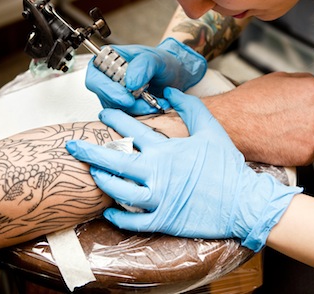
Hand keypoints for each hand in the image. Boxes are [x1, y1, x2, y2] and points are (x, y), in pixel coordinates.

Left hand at [66, 88, 301, 251]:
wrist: (242, 201)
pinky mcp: (162, 220)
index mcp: (166, 151)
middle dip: (89, 151)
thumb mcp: (211, 130)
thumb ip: (190, 107)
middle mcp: (157, 174)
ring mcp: (158, 199)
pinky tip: (107, 211)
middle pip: (115, 162)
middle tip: (72, 145)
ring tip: (92, 173)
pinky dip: (117, 217)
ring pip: (119, 191)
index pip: (133, 131)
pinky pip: (132, 221)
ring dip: (102, 181)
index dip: (115, 119)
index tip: (102, 113)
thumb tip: (171, 92)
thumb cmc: (226, 166)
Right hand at [85, 38, 206, 114]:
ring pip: (116, 110)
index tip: (127, 98)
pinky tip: (153, 106)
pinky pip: (126, 117)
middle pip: (104, 98)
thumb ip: (143, 66)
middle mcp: (106, 79)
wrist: (173, 76)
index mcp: (106, 60)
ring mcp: (113, 95)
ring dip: (138, 110)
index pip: (95, 78)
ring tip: (155, 102)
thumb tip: (130, 83)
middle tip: (147, 103)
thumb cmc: (162, 62)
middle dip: (127, 104)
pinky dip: (141, 114)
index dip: (107, 90)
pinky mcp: (121, 108)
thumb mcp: (156, 58)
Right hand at [204, 72, 313, 165]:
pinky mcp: (307, 156)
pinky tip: (284, 141)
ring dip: (313, 135)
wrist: (233, 124)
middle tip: (295, 118)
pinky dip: (301, 149)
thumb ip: (305, 82)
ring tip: (288, 130)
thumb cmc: (252, 100)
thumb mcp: (280, 78)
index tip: (307, 104)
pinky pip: (312, 152)